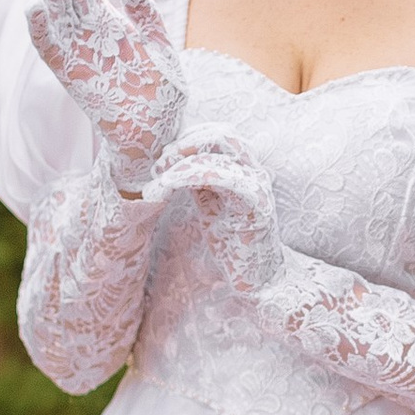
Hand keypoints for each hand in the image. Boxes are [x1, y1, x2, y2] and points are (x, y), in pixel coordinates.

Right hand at [26, 0, 184, 182]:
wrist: (158, 134)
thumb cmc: (162, 92)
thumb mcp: (161, 46)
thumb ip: (146, 15)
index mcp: (110, 22)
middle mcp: (90, 34)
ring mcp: (79, 53)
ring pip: (58, 14)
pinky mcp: (74, 76)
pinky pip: (51, 52)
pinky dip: (41, 33)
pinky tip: (34, 11)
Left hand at [127, 130, 285, 295]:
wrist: (258, 281)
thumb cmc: (231, 248)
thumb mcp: (207, 205)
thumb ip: (195, 181)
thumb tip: (163, 164)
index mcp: (240, 170)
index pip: (215, 133)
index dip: (184, 140)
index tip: (159, 164)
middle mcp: (252, 171)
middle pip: (219, 133)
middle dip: (182, 145)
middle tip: (156, 169)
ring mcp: (256, 184)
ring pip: (220, 146)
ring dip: (180, 160)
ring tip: (157, 182)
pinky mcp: (255, 203)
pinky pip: (222, 174)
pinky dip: (187, 176)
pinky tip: (165, 191)